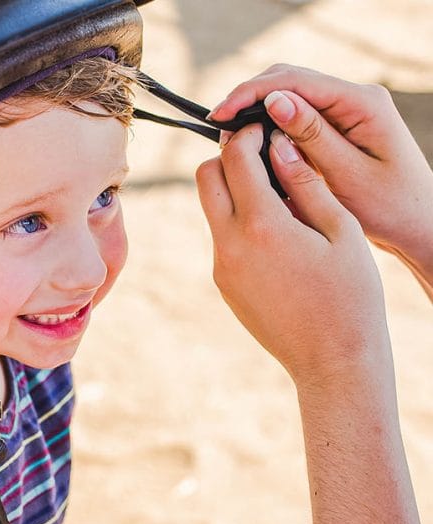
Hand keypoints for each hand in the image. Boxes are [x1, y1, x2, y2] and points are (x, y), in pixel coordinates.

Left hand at [197, 124, 388, 385]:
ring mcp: (221, 266)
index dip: (247, 135)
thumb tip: (281, 144)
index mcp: (262, 225)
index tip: (264, 128)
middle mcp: (229, 244)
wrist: (333, 361)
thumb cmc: (351, 295)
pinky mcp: (222, 283)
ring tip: (276, 193)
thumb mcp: (342, 231)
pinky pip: (221, 237)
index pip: (235, 158)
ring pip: (210, 208)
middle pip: (206, 178)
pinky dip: (238, 221)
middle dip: (228, 157)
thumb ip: (307, 183)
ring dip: (233, 190)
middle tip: (262, 155)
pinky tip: (276, 230)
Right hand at [210, 65, 432, 291]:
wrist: (418, 226)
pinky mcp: (336, 127)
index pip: (296, 81)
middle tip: (217, 127)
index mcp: (363, 103)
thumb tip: (274, 101)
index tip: (219, 115)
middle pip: (289, 81)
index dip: (251, 93)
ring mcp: (345, 111)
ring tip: (228, 138)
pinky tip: (250, 144)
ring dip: (255, 112)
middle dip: (248, 99)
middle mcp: (354, 98)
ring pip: (289, 96)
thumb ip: (311, 136)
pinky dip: (269, 126)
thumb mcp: (347, 175)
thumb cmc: (390, 208)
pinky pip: (296, 116)